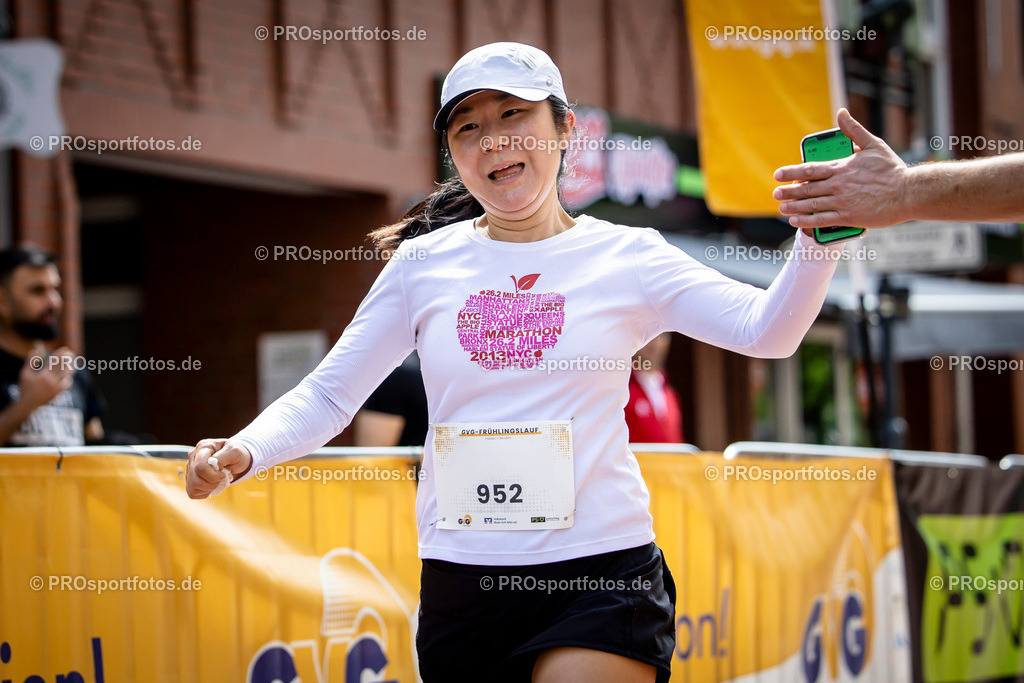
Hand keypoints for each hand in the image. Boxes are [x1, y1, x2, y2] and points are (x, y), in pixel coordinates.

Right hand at [18, 346, 73, 408]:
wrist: (28, 404)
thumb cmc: (25, 387)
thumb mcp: (25, 373)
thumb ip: (30, 362)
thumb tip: (34, 350)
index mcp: (44, 376)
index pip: (55, 362)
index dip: (61, 355)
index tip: (65, 349)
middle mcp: (52, 382)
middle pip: (63, 368)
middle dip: (67, 360)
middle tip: (71, 353)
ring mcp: (57, 388)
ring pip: (67, 376)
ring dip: (70, 368)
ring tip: (72, 362)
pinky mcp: (58, 393)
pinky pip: (66, 384)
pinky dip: (68, 378)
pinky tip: (68, 375)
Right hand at [185, 438, 252, 498]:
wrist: (237, 460)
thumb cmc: (236, 454)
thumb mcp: (235, 451)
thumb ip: (222, 457)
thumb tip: (212, 465)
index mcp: (203, 447)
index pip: (200, 467)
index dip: (213, 476)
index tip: (223, 474)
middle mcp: (193, 456)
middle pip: (195, 479)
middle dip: (211, 483)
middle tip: (221, 478)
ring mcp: (190, 468)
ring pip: (193, 487)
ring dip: (208, 488)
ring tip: (217, 481)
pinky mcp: (190, 478)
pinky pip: (193, 492)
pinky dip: (204, 492)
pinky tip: (211, 485)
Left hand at [773, 108, 908, 228]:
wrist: (909, 192)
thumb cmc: (893, 169)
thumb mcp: (874, 144)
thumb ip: (854, 130)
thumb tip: (842, 112)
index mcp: (842, 167)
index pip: (810, 169)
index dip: (792, 172)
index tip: (778, 175)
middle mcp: (838, 184)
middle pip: (806, 188)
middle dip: (788, 191)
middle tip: (775, 193)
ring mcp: (843, 201)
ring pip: (811, 204)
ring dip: (793, 206)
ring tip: (781, 207)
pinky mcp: (849, 216)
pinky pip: (822, 219)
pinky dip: (806, 221)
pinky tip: (795, 221)